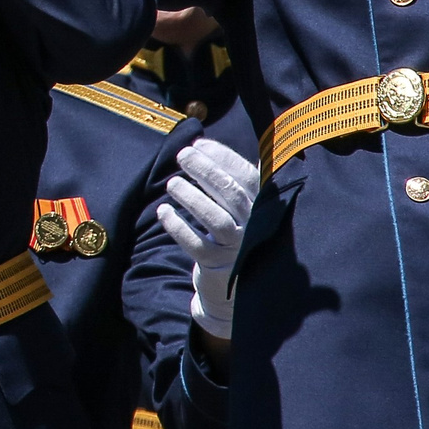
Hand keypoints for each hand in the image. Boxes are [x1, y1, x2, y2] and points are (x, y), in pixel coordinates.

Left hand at [158, 139, 257, 340]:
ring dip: (192, 198)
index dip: (223, 158)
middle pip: (232, 194)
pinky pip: (196, 244)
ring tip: (172, 184)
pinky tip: (163, 211)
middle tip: (182, 155)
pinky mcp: (218, 266)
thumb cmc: (233, 233)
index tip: (199, 144)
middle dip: (206, 171)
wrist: (233, 285)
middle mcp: (256, 228)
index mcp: (265, 208)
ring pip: (215, 219)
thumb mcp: (240, 207)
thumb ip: (231, 179)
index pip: (248, 177)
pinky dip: (178, 226)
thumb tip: (201, 143)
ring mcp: (238, 248)